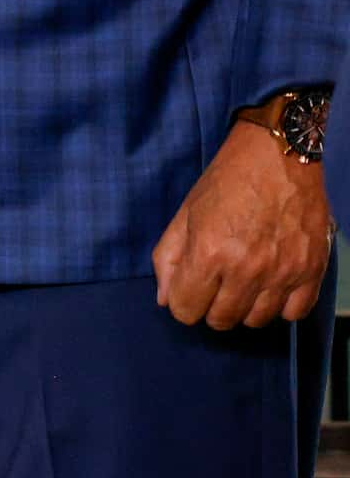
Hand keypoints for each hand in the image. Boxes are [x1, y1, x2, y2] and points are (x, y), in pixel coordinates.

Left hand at [152, 121, 332, 329]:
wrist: (277, 156)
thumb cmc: (226, 181)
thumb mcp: (185, 213)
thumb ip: (168, 258)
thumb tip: (165, 299)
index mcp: (209, 254)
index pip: (186, 310)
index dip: (182, 302)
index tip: (188, 289)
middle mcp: (247, 270)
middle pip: (221, 320)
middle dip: (210, 307)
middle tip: (214, 284)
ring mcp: (284, 273)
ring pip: (256, 321)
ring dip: (244, 308)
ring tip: (242, 283)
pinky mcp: (312, 271)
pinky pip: (294, 313)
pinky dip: (280, 306)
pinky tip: (271, 286)